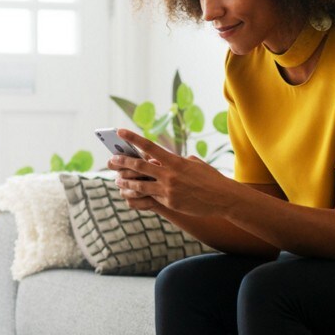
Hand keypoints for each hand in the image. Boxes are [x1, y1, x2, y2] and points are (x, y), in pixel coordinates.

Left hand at [107, 129, 241, 217]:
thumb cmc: (210, 178)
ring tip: (117, 180)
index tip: (119, 131)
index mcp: (175, 161)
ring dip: (126, 182)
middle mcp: (169, 174)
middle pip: (139, 166)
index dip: (133, 138)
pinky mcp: (169, 203)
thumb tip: (164, 161)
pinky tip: (131, 194)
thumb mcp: (194, 163)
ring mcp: (168, 190)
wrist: (223, 198)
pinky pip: (150, 198)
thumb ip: (177, 161)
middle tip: (111, 160)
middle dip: (123, 162)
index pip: (149, 146)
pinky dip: (140, 194)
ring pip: (140, 185)